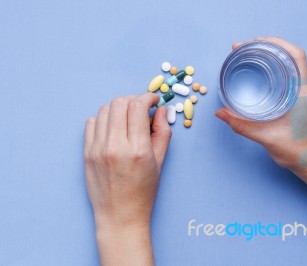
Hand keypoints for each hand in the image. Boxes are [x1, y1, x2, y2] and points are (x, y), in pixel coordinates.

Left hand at [84, 93, 170, 264]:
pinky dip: (104, 118)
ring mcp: (97, 149)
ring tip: (128, 118)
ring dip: (119, 107)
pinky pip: (91, 122)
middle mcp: (115, 146)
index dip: (148, 97)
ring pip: (104, 110)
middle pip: (120, 103)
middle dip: (134, 99)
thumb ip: (162, 132)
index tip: (154, 100)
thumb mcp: (160, 162)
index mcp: (137, 149)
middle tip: (142, 107)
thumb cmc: (143, 192)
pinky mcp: (86, 153)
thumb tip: (161, 110)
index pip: (138, 106)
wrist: (120, 215)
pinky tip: (113, 127)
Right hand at [216, 37, 306, 176]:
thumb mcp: (268, 138)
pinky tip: (258, 74)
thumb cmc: (300, 152)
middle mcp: (306, 89)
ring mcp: (304, 94)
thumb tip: (220, 113)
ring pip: (288, 65)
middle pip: (289, 56)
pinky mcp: (300, 100)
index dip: (275, 43)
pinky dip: (272, 69)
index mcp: (303, 92)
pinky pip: (287, 76)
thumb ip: (243, 126)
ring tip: (247, 55)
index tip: (253, 42)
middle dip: (266, 46)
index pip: (296, 56)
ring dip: (269, 56)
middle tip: (242, 48)